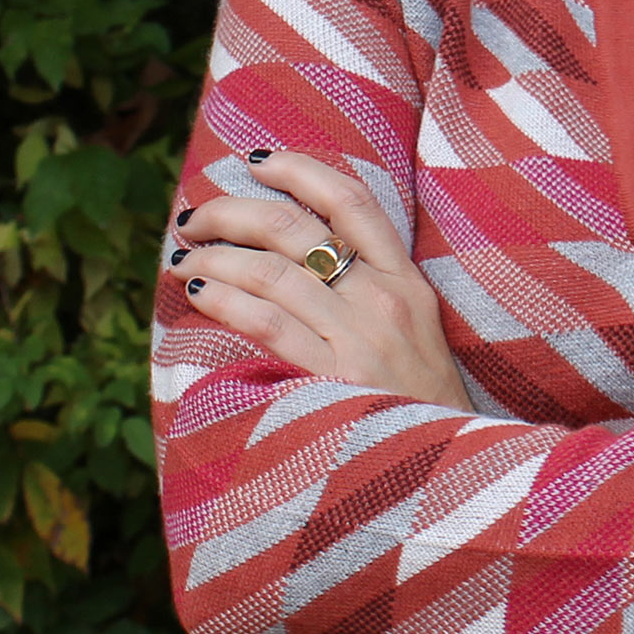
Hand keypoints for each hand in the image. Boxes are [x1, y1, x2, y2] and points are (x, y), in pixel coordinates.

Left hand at [172, 150, 470, 411]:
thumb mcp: (420, 338)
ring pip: (270, 271)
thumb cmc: (424, 410)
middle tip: (194, 218)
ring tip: (183, 261)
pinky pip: (265, 322)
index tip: (255, 160)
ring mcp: (359, 339)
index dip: (299, 169)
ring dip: (213, 257)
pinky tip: (198, 293)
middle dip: (231, 212)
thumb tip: (302, 261)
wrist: (451, 473)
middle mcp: (384, 301)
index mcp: (408, 284)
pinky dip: (223, 298)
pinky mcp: (333, 378)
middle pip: (294, 228)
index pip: (352, 201)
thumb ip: (375, 296)